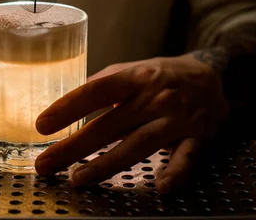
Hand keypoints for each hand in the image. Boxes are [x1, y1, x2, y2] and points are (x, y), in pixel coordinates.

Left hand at [34, 53, 229, 192]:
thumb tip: (65, 100)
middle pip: (110, 124)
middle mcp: (155, 97)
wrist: (212, 76)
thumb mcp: (133, 69)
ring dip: (107, 164)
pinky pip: (186, 158)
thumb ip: (103, 84)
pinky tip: (160, 186)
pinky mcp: (197, 138)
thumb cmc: (162, 75)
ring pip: (139, 144)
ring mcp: (177, 119)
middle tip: (45, 163)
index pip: (97, 91)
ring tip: (77, 178)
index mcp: (137, 76)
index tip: (43, 124)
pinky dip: (174, 172)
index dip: (69, 107)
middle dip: (74, 147)